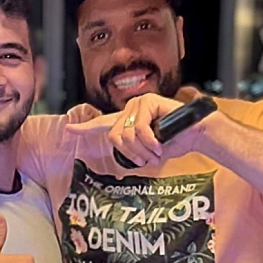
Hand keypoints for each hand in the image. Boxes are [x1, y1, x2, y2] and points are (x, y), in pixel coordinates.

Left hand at [66, 93, 214, 167]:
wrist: (194, 136)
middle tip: (147, 159)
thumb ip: (132, 153)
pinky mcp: (147, 101)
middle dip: (131, 153)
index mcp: (127, 122)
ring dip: (143, 150)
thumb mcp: (147, 153)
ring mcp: (138, 104)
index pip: (102, 125)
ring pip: (125, 135)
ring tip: (156, 151)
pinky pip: (138, 129)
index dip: (84, 128)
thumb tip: (125, 162)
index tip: (68, 130)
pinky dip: (150, 142)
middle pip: (114, 137)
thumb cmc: (174, 144)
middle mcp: (129, 111)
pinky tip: (160, 143)